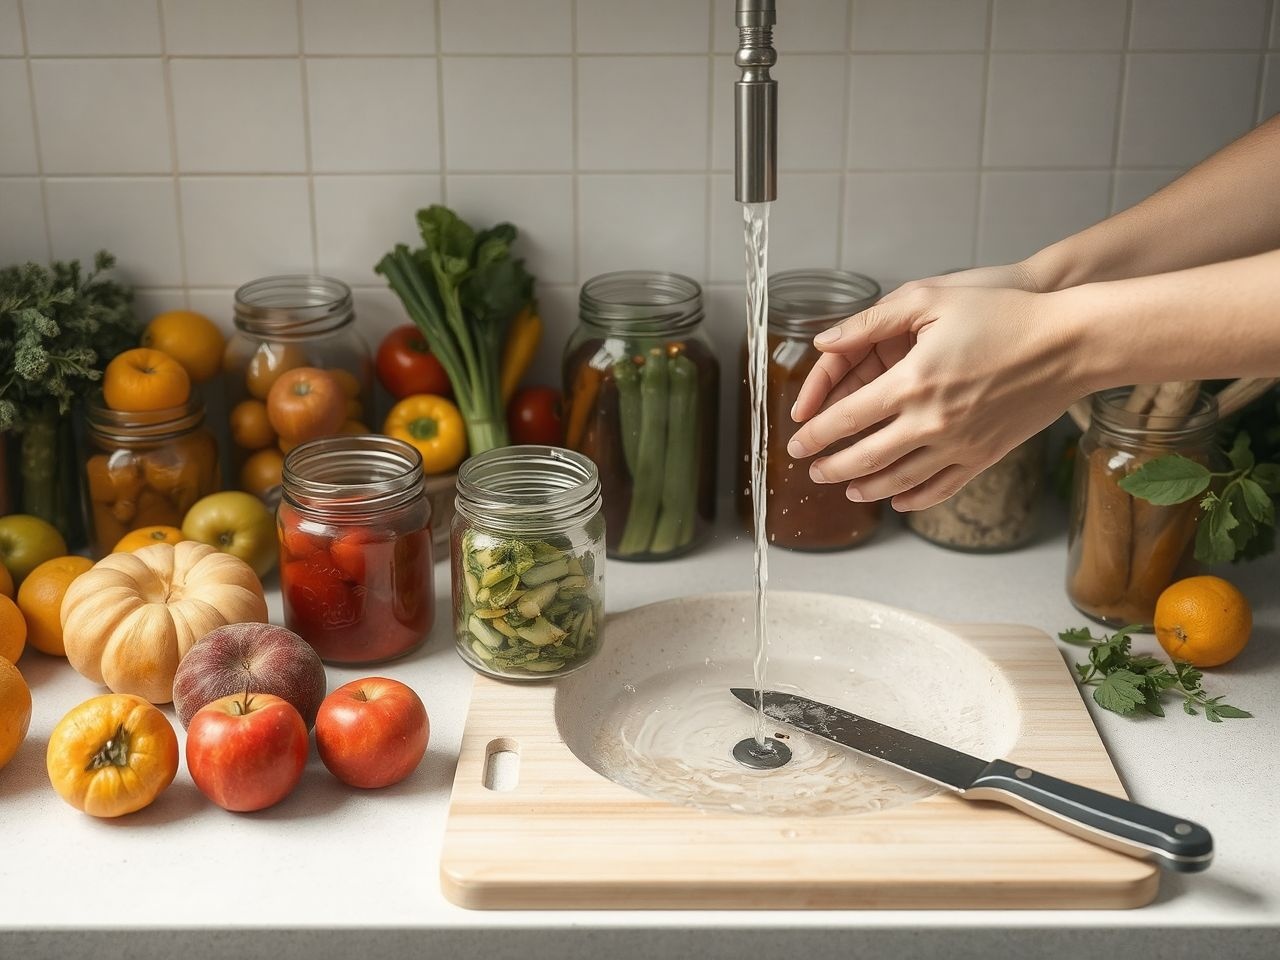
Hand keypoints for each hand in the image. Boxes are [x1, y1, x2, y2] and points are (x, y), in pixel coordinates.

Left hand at [787, 284, 1084, 510]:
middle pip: (863, 458)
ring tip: (847, 488)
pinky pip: (940, 488)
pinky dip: (912, 499)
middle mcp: (930, 421)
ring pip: (898, 480)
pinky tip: (898, 500)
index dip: (813, 435)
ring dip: (865, 487)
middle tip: (812, 470)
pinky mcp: (985, 456)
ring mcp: (959, 444)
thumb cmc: (1003, 311)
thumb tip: (825, 341)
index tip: (796, 444)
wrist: (1071, 342)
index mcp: (910, 382)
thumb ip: (870, 321)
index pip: (844, 420)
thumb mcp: (930, 297)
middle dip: (830, 468)